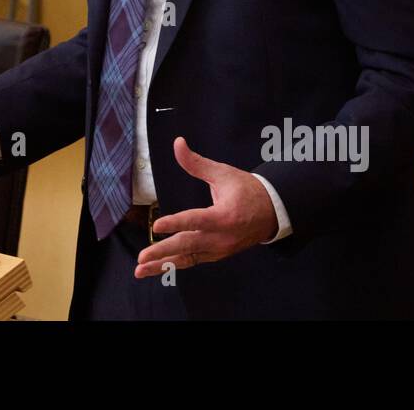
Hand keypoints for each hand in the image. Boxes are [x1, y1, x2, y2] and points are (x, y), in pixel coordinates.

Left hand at [134, 136, 277, 278]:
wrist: (272, 213)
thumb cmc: (246, 190)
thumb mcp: (223, 173)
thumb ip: (196, 162)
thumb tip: (177, 143)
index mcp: (224, 216)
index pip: (196, 220)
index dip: (176, 223)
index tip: (157, 226)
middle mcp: (221, 237)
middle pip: (188, 246)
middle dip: (162, 252)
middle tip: (141, 258)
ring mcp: (219, 250)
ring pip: (188, 259)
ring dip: (163, 266)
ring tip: (141, 270)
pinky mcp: (217, 255)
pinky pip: (193, 261)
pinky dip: (174, 266)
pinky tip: (157, 268)